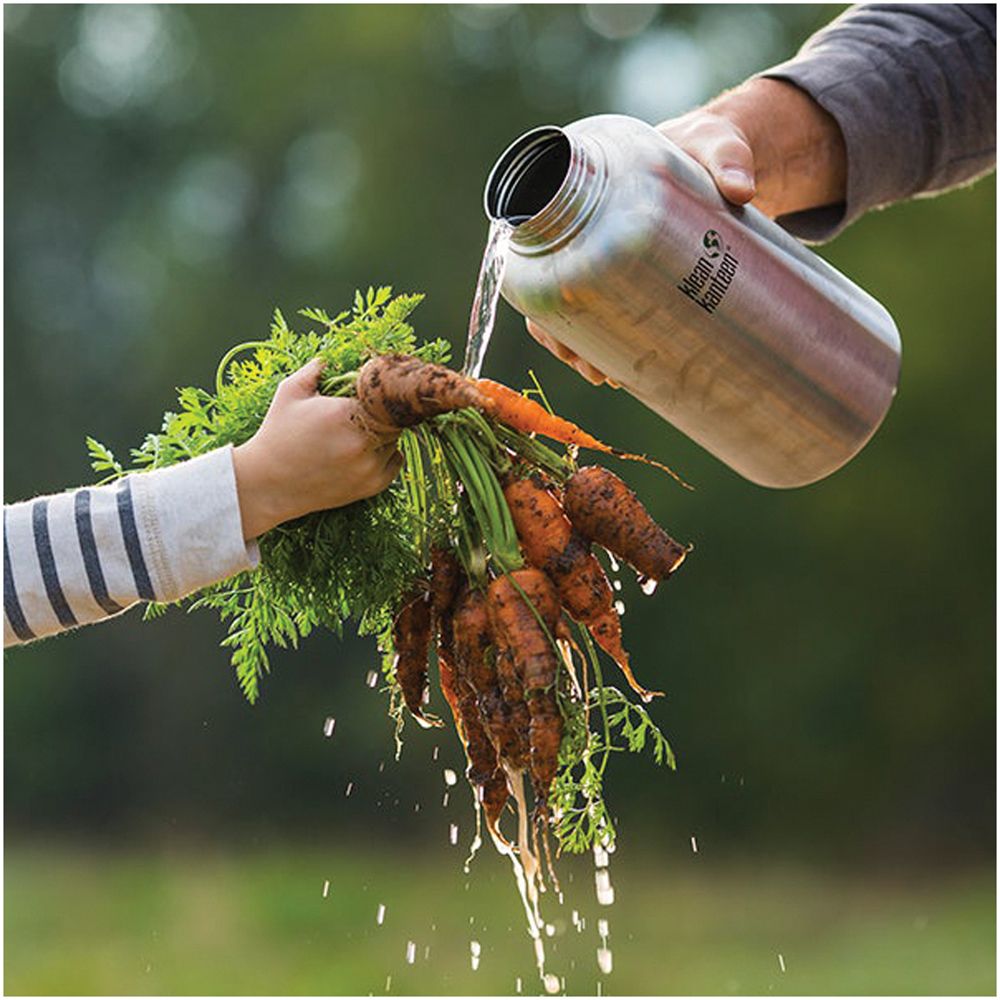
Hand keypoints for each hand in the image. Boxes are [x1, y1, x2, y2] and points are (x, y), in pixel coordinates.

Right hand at [232, 358, 401, 538]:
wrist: (268, 484)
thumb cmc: (277, 435)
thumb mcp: (289, 393)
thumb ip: (315, 369)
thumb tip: (333, 357)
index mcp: (343, 413)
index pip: (381, 393)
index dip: (377, 390)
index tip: (369, 390)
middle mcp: (361, 441)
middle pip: (393, 416)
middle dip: (382, 411)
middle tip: (366, 410)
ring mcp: (368, 466)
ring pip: (395, 439)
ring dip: (384, 433)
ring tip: (359, 432)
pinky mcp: (372, 485)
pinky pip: (396, 461)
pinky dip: (388, 454)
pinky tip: (367, 450)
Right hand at [524, 78, 845, 382]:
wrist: (721, 157)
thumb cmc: (705, 143)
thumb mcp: (715, 145)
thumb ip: (728, 158)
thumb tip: (741, 190)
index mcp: (580, 189)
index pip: (534, 242)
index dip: (532, 287)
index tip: (550, 323)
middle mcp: (584, 229)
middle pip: (549, 289)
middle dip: (560, 336)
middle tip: (591, 368)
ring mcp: (606, 255)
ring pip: (572, 308)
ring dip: (578, 348)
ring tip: (605, 376)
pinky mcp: (631, 276)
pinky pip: (604, 312)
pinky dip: (604, 342)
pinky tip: (617, 370)